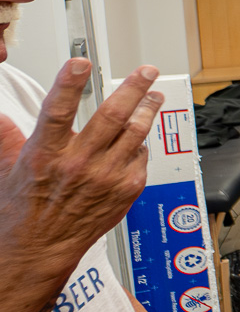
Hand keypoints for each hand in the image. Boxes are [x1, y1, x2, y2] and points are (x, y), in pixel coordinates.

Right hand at [0, 62, 160, 273]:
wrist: (40, 248)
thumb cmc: (23, 209)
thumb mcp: (6, 168)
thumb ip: (6, 136)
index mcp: (45, 154)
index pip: (58, 110)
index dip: (69, 84)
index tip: (80, 62)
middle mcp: (79, 164)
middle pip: (113, 116)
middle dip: (133, 88)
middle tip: (146, 71)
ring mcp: (106, 177)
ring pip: (135, 133)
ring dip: (147, 109)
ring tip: (153, 95)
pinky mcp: (126, 189)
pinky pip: (141, 156)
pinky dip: (141, 142)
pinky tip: (139, 136)